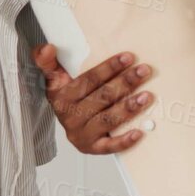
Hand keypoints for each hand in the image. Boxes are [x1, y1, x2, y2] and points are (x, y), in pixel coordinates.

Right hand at [32, 44, 154, 154]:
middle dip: (125, 83)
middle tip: (144, 71)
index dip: (108, 68)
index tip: (128, 57)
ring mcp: (81, 134)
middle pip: (102, 98)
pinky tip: (138, 133)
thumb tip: (47, 47)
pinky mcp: (92, 148)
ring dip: (128, 108)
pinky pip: (109, 146)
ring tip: (147, 96)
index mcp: (62, 97)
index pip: (88, 81)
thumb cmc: (68, 97)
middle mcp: (70, 117)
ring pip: (107, 120)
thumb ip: (48, 62)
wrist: (69, 125)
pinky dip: (124, 141)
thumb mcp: (55, 79)